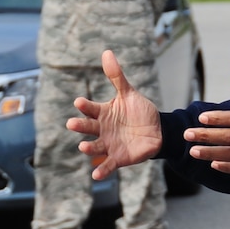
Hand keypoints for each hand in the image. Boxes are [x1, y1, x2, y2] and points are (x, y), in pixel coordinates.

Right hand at [69, 49, 161, 178]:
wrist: (157, 130)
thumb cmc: (139, 111)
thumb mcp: (129, 93)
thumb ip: (117, 76)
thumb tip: (106, 52)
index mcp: (103, 113)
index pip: (91, 108)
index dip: (85, 106)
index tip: (79, 102)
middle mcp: (102, 129)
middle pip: (88, 128)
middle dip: (80, 126)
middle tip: (72, 123)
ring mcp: (109, 144)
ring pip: (95, 146)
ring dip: (88, 148)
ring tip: (83, 146)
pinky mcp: (118, 158)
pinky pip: (108, 165)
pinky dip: (102, 170)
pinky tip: (96, 175)